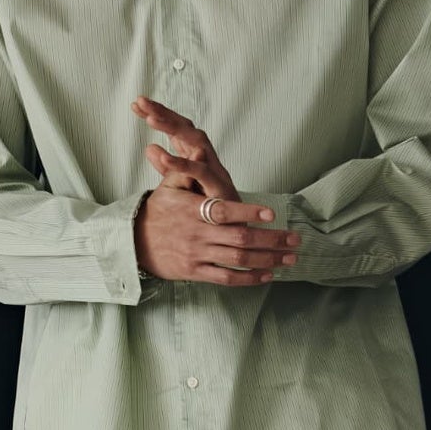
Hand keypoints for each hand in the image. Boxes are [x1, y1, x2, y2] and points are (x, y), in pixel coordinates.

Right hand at [129, 96, 300, 286]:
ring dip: (268, 260)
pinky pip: (226, 278)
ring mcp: (198, 255)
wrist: (135, 243)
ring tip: (290, 258)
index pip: (224, 211)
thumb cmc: (159, 211)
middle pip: (239, 238)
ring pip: (237, 259)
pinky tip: (267, 275)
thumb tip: (199, 150)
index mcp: (193, 211)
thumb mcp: (168, 187)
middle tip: (295, 240)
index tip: (272, 213)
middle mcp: (197, 234)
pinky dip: (248, 277)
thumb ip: (186, 170)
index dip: (248, 212)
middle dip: (271, 240)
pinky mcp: (196, 272)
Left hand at [130, 95, 236, 201]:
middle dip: (163, 112)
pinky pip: (200, 172)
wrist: (235, 232)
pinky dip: (181, 164)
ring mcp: (214, 169)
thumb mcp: (184, 184)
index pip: (176, 129)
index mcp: (197, 156)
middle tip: (141, 101)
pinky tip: (164, 157)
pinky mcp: (219, 187)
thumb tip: (149, 147)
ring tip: (150, 119)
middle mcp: (207, 157)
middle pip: (185, 127)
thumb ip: (167, 167)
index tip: (136, 105)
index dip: (158, 115)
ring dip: (172, 128)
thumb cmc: (210, 206)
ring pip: (195, 141)